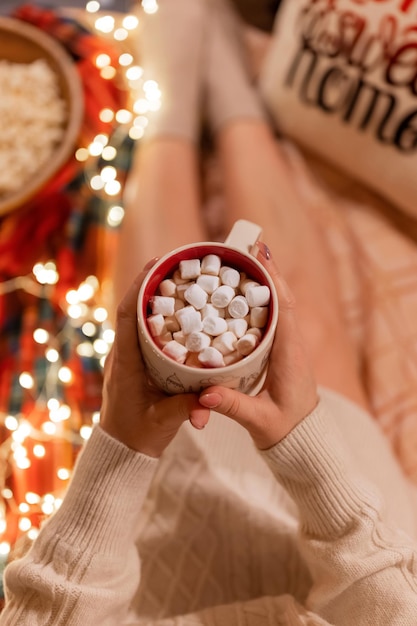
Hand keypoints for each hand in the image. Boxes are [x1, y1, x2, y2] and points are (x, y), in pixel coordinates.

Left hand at [100, 261, 209, 456]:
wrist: (123, 448)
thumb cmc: (138, 435)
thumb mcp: (163, 422)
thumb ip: (185, 410)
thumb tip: (210, 403)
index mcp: (124, 363)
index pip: (126, 317)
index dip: (138, 288)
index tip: (154, 265)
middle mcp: (123, 354)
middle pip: (133, 309)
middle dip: (151, 283)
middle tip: (175, 263)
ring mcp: (129, 357)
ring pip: (140, 318)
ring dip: (157, 297)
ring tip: (181, 278)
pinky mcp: (137, 363)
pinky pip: (146, 331)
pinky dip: (161, 316)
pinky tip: (182, 310)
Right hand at [198, 244, 318, 448]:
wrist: (303, 442)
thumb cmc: (285, 431)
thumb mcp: (258, 420)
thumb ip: (232, 406)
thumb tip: (203, 395)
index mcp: (290, 355)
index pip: (284, 309)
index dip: (273, 280)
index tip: (261, 254)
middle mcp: (292, 344)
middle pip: (282, 298)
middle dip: (267, 271)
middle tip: (249, 243)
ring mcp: (289, 346)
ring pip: (279, 305)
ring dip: (265, 281)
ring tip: (245, 257)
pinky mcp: (281, 351)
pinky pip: (273, 317)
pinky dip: (262, 299)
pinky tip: (244, 291)